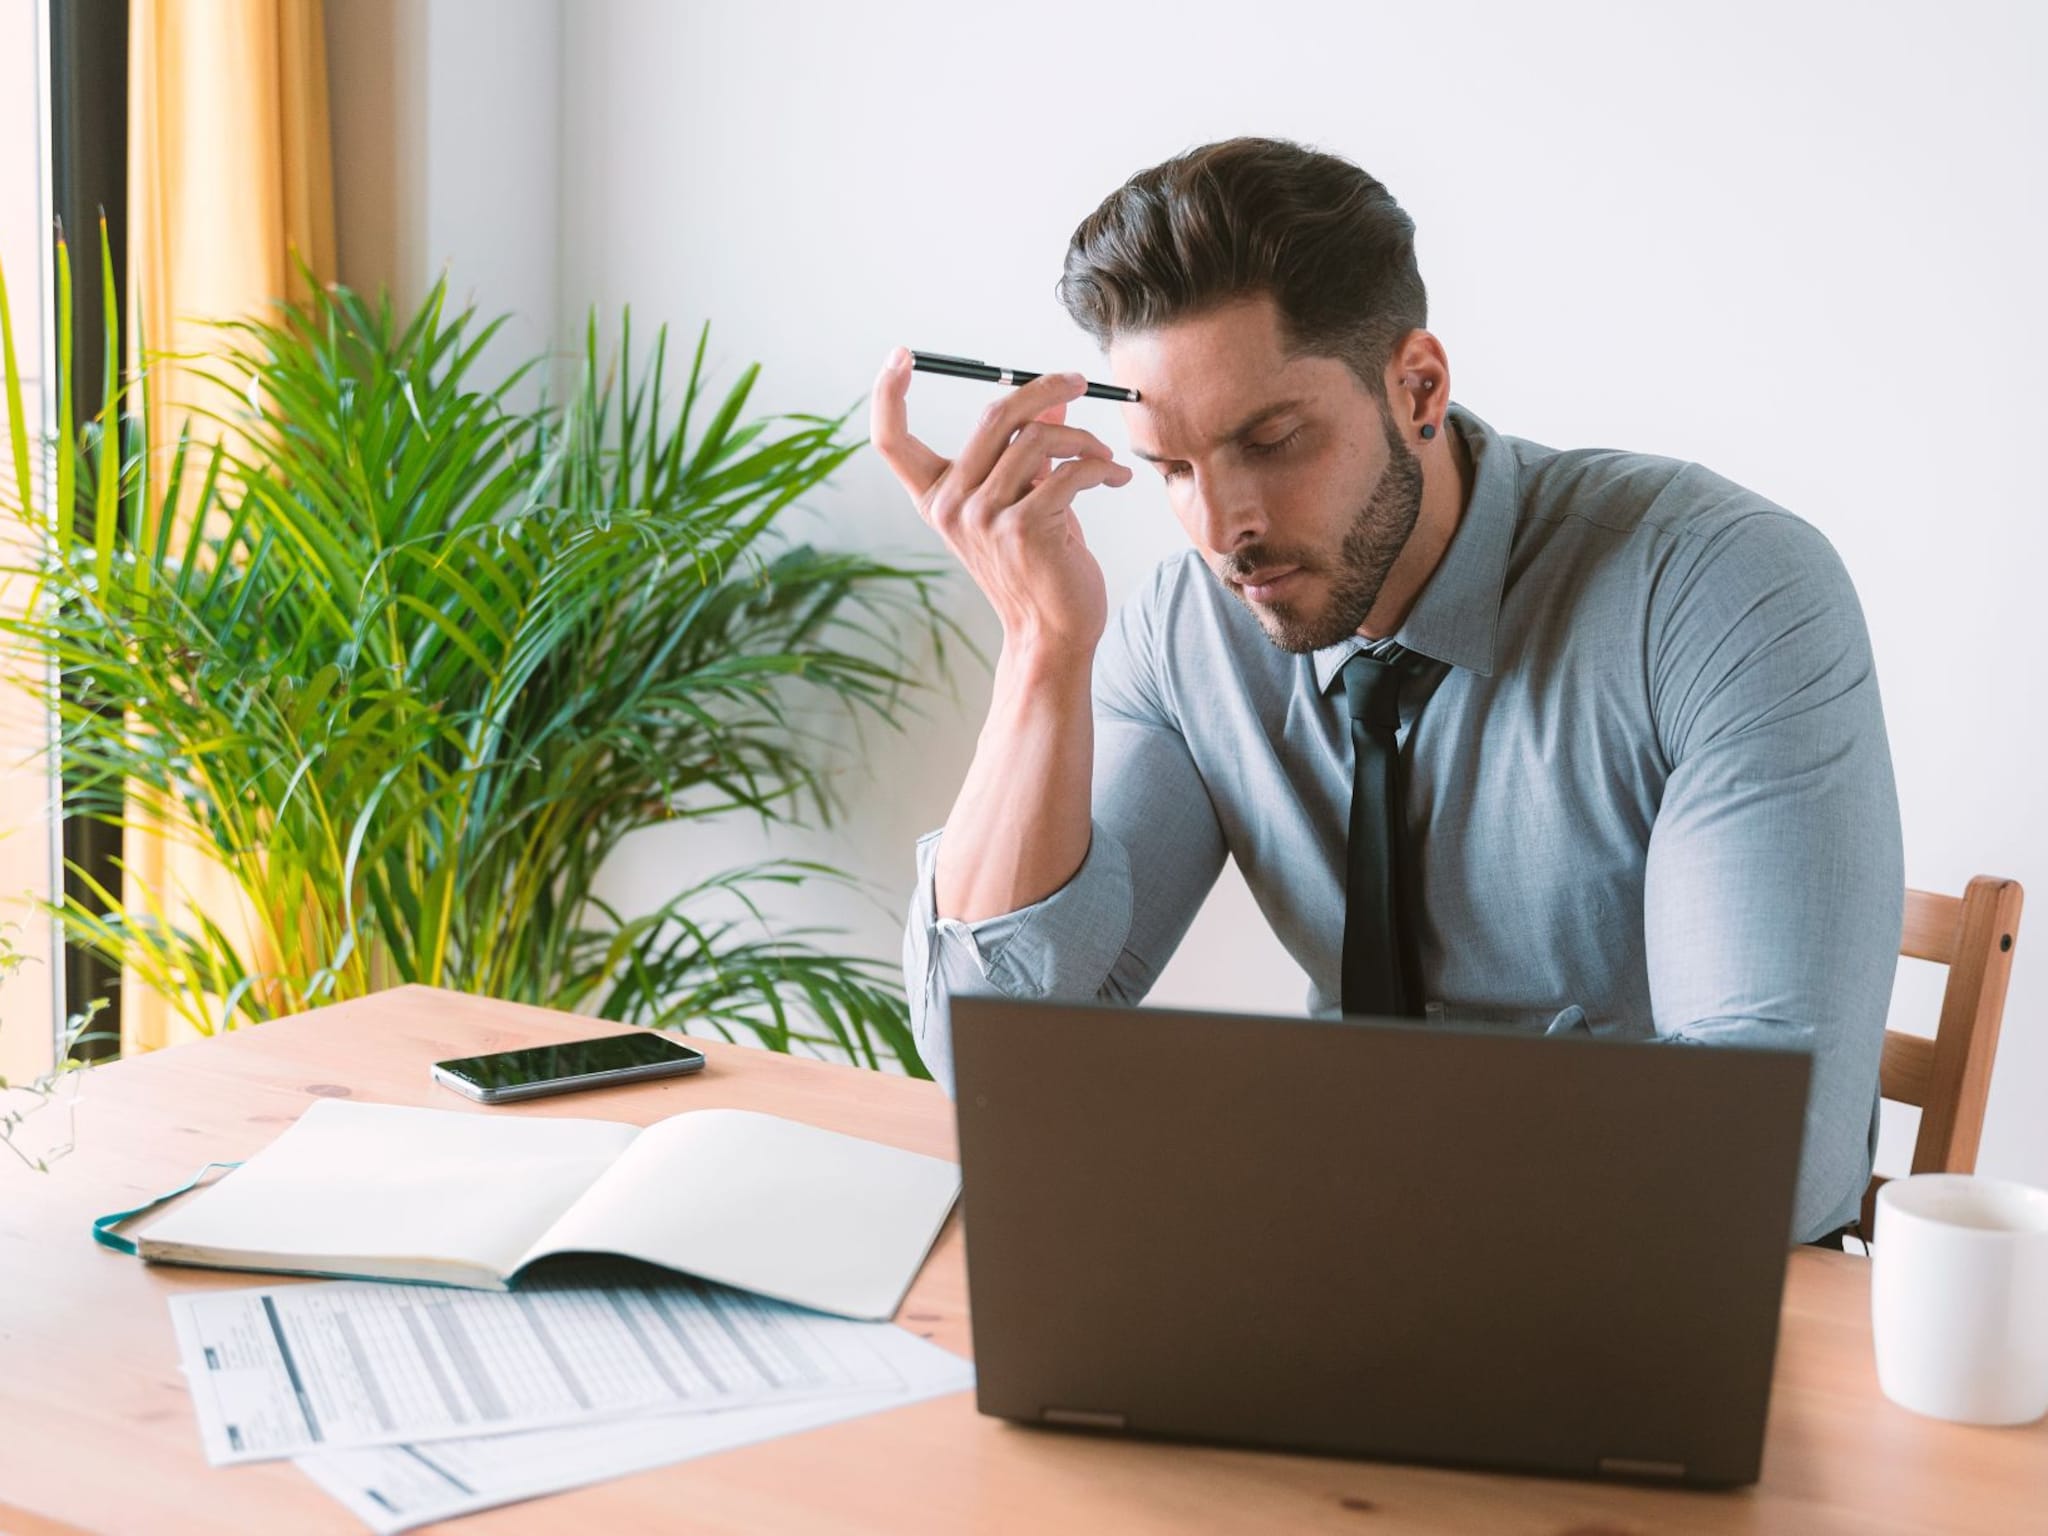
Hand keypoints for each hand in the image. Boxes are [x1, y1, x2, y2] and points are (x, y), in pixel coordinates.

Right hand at [870, 346, 1131, 658]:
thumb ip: (1027, 452)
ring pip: (1040, 440)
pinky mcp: (1023, 529)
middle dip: (1042, 388)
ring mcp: (982, 518)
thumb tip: (1052, 398)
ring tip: (1104, 459)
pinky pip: (1069, 471)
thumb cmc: (1038, 566)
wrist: (1053, 632)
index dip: (887, 393)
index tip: (901, 355)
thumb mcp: (1023, 501)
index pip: (890, 441)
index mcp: (935, 497)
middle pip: (992, 416)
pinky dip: (1101, 469)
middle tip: (1077, 380)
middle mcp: (949, 506)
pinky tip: (1115, 479)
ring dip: (1084, 440)